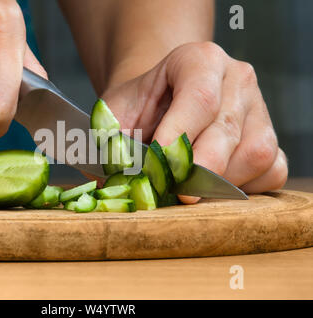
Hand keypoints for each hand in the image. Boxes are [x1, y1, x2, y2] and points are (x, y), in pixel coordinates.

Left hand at [102, 42, 287, 202]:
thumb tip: (114, 184)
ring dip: (217, 183)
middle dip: (196, 170)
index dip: (180, 135)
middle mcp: (237, 79)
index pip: (199, 97)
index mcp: (199, 60)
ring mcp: (259, 109)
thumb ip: (111, 141)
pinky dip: (243, 187)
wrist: (160, 103)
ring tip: (186, 187)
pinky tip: (213, 186)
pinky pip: (270, 171)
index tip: (159, 163)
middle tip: (173, 192)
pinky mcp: (271, 139)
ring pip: (253, 154)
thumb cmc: (139, 109)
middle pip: (227, 130)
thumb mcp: (114, 114)